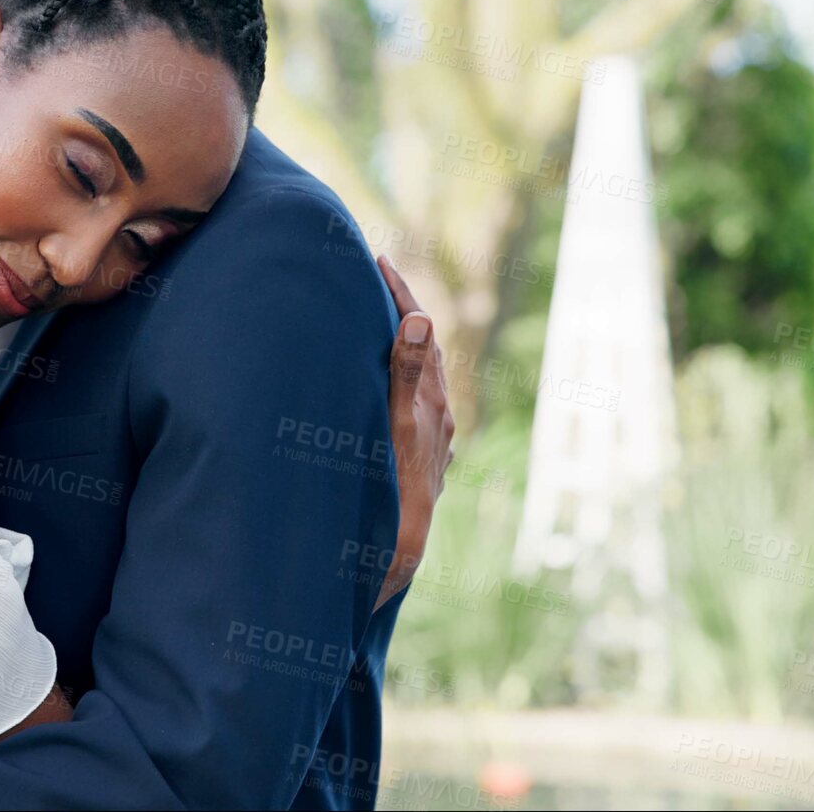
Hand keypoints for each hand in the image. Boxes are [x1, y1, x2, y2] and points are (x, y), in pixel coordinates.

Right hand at [375, 256, 454, 607]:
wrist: (400, 553)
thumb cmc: (396, 495)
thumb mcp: (398, 430)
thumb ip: (408, 376)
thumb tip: (421, 319)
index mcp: (432, 403)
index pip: (420, 334)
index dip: (401, 294)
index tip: (380, 260)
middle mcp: (437, 416)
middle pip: (424, 350)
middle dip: (401, 312)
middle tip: (376, 279)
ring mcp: (431, 437)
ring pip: (419, 377)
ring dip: (400, 345)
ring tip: (377, 320)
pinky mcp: (421, 456)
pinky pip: (412, 402)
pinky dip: (398, 378)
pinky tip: (384, 384)